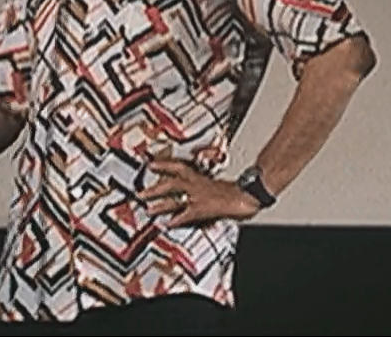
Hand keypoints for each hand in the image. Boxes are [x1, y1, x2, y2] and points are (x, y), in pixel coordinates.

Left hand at [139, 159, 259, 228]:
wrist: (250, 193)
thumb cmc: (240, 190)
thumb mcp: (221, 186)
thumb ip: (210, 189)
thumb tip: (207, 194)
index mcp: (201, 177)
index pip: (178, 167)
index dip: (163, 165)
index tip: (150, 165)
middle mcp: (197, 185)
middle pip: (171, 183)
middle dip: (155, 188)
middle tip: (141, 193)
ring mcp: (199, 196)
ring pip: (175, 198)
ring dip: (160, 204)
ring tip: (148, 209)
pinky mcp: (204, 208)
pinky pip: (186, 214)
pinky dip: (176, 219)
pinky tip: (168, 224)